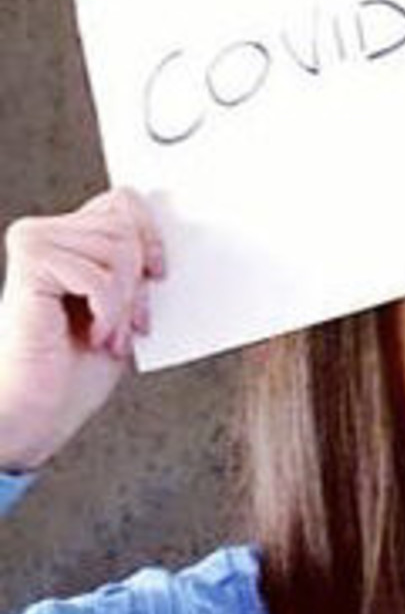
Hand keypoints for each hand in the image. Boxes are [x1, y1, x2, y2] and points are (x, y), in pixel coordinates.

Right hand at [0, 187, 163, 469]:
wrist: (37, 411)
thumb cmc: (76, 369)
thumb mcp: (120, 309)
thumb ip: (134, 269)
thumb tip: (164, 241)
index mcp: (64, 238)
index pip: (123, 202)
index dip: (150, 235)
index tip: (160, 275)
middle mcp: (42, 233)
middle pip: (124, 226)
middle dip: (137, 283)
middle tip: (128, 326)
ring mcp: (33, 244)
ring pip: (117, 250)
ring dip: (123, 305)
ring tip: (106, 337)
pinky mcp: (30, 263)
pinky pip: (99, 277)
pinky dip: (108, 315)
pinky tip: (94, 338)